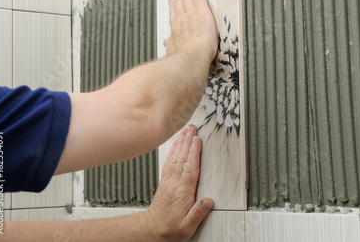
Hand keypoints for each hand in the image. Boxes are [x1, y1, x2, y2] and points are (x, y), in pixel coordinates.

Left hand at [140, 125, 213, 240]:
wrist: (151, 231)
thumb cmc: (170, 229)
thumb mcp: (187, 227)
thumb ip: (198, 213)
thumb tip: (209, 201)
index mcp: (182, 193)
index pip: (190, 169)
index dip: (194, 153)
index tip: (198, 140)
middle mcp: (174, 184)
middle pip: (182, 158)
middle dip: (188, 142)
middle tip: (192, 129)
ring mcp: (168, 181)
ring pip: (175, 158)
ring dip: (181, 143)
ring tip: (185, 131)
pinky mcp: (165, 182)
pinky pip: (169, 162)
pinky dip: (173, 151)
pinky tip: (176, 144)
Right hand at [166, 0, 217, 62]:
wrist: (191, 57)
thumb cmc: (183, 59)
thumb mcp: (173, 51)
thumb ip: (170, 45)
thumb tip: (166, 43)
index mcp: (176, 29)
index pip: (174, 11)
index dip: (172, 2)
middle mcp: (182, 18)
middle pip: (178, 0)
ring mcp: (191, 13)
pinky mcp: (202, 11)